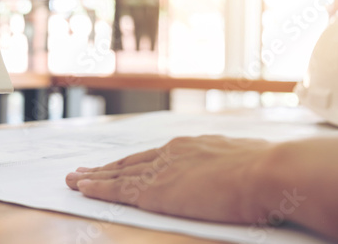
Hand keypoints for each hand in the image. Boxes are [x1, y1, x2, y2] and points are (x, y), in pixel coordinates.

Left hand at [66, 135, 272, 223]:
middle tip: (82, 170)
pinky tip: (82, 188)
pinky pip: (118, 190)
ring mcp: (160, 171)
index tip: (116, 165)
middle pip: (128, 162)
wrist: (265, 171)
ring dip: (93, 178)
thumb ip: (224, 162)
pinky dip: (98, 189)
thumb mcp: (241, 158)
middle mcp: (169, 154)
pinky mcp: (155, 191)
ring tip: (73, 179)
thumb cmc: (263, 168)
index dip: (130, 163)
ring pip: (117, 174)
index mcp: (189, 147)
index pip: (150, 156)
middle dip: (103, 168)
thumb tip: (230, 167)